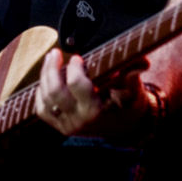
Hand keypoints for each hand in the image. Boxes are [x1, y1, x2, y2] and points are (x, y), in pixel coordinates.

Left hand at [35, 49, 150, 138]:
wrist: (126, 127)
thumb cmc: (129, 104)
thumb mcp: (134, 90)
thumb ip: (133, 75)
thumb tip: (141, 61)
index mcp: (95, 110)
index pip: (77, 85)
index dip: (74, 68)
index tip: (78, 57)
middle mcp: (79, 119)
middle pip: (55, 92)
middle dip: (51, 69)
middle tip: (55, 53)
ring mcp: (67, 124)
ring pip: (46, 100)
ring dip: (45, 77)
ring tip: (51, 61)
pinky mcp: (60, 126)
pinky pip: (42, 111)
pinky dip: (40, 94)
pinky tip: (46, 81)